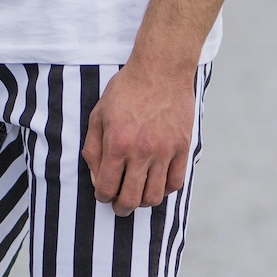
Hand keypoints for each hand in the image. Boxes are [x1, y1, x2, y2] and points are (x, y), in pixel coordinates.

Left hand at [81, 63, 195, 215]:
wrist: (161, 68)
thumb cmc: (126, 90)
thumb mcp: (98, 115)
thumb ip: (93, 149)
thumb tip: (96, 178)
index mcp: (117, 144)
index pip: (106, 188)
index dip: (102, 196)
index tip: (104, 193)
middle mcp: (141, 151)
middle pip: (131, 199)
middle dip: (121, 207)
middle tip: (120, 205)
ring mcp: (165, 151)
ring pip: (154, 196)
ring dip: (143, 201)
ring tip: (139, 194)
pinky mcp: (183, 147)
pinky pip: (175, 183)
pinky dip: (165, 189)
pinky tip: (157, 181)